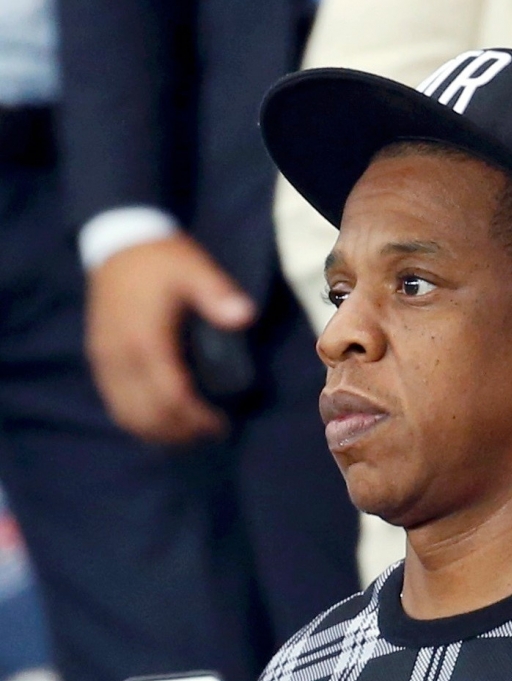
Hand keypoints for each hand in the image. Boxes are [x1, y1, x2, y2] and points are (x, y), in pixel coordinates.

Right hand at [85, 233, 254, 443]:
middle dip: (180, 431)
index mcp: (145, 338)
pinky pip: (114, 403)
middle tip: (211, 433)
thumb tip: (244, 316)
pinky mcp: (98, 359)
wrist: (117, 245)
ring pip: (126, 414)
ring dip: (158, 432)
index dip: (195, 417)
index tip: (220, 425)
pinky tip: (161, 423)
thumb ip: (217, 294)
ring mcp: (104, 360)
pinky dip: (137, 420)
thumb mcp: (194, 269)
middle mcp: (119, 356)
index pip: (170, 394)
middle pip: (147, 413)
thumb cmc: (162, 259)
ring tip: (190, 434)